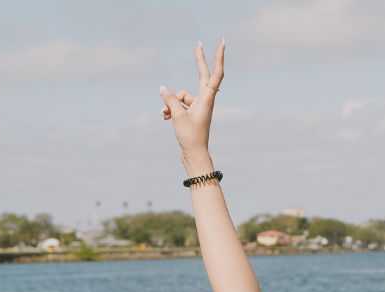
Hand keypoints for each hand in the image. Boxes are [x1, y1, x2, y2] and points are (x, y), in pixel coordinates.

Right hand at [160, 39, 224, 166]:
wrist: (194, 156)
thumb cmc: (190, 136)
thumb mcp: (177, 115)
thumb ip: (170, 99)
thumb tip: (163, 89)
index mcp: (207, 99)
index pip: (215, 74)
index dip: (217, 58)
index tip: (221, 43)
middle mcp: (205, 100)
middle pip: (202, 76)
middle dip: (198, 61)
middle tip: (197, 43)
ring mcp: (199, 107)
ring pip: (181, 95)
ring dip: (171, 103)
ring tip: (167, 116)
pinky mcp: (192, 114)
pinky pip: (178, 104)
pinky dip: (171, 109)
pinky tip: (164, 118)